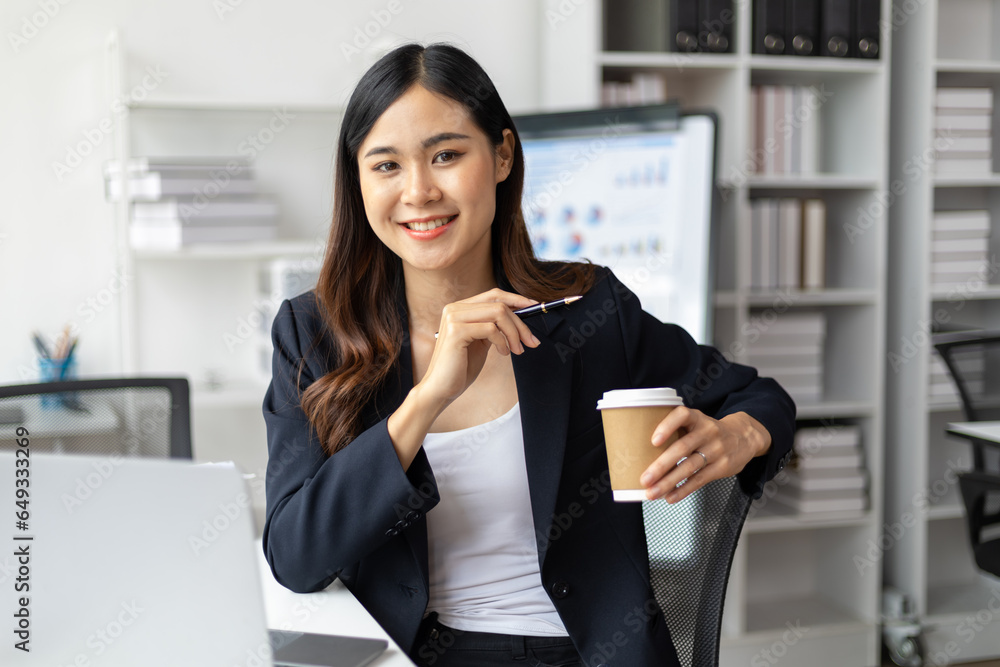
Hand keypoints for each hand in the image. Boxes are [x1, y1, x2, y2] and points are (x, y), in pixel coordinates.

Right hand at [418, 288, 539, 406]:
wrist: (441, 389)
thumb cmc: (461, 367)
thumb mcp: (482, 341)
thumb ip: (494, 326)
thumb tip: (521, 316)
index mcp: (460, 308)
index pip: (494, 295)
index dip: (516, 299)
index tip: (534, 307)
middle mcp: (455, 308)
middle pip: (499, 304)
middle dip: (520, 323)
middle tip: (531, 341)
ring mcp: (454, 318)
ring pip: (498, 313)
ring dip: (514, 333)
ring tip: (517, 350)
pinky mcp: (456, 331)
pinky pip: (491, 329)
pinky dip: (502, 342)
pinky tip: (503, 353)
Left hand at [639, 408, 770, 502]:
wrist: (744, 437)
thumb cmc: (709, 432)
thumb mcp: (697, 423)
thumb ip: (677, 432)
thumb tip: (643, 452)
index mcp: (697, 418)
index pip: (682, 415)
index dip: (667, 426)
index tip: (653, 441)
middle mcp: (707, 432)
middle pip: (682, 448)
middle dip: (661, 465)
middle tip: (645, 478)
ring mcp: (716, 450)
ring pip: (689, 467)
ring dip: (668, 482)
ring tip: (652, 493)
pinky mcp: (722, 467)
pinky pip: (700, 480)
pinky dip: (683, 490)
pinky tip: (670, 497)